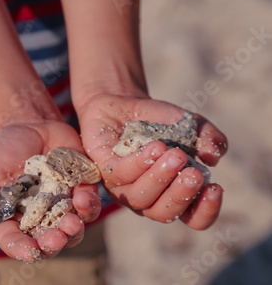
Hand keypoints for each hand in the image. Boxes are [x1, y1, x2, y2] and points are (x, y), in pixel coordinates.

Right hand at [0, 120, 101, 261]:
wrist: (30, 124)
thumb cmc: (0, 147)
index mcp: (9, 217)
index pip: (14, 241)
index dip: (22, 249)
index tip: (30, 252)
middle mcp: (37, 218)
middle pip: (46, 243)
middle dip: (52, 245)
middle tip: (56, 238)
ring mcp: (60, 206)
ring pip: (72, 232)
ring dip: (74, 232)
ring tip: (73, 224)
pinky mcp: (80, 191)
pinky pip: (88, 206)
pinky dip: (88, 206)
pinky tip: (82, 198)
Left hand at [76, 93, 227, 229]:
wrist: (123, 104)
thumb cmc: (158, 122)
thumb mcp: (190, 125)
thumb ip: (208, 138)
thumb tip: (214, 157)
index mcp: (173, 193)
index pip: (193, 218)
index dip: (206, 211)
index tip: (216, 187)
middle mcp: (148, 197)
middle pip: (164, 214)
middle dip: (181, 195)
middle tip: (194, 174)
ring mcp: (124, 188)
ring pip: (141, 198)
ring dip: (161, 178)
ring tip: (175, 154)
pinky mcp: (106, 171)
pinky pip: (122, 175)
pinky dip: (140, 163)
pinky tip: (155, 147)